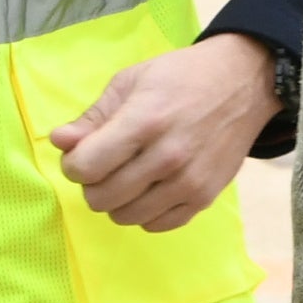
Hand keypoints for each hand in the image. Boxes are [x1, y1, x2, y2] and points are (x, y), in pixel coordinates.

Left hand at [49, 33, 281, 235]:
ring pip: (125, 216)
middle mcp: (167, 156)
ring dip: (116, 201)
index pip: (86, 168)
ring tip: (127, 175)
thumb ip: (92, 117)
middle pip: (101, 197)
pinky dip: (144, 212)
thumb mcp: (131, 82)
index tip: (81, 154)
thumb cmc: (180, 77)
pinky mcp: (204, 197)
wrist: (242, 83)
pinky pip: (157, 225)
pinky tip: (149, 188)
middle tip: (104, 164)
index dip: (73, 164)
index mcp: (145, 121)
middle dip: (91, 184)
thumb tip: (59, 142)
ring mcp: (189, 182)